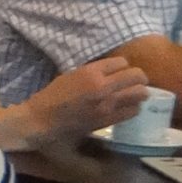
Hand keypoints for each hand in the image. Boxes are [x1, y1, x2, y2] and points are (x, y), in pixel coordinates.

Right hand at [19, 58, 149, 146]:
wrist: (41, 121)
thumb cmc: (51, 96)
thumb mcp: (70, 75)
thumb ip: (92, 72)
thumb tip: (112, 72)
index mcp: (90, 72)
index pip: (122, 62)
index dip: (121, 67)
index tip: (117, 72)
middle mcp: (102, 86)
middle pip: (137, 76)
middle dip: (137, 78)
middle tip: (132, 82)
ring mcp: (107, 104)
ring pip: (141, 93)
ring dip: (138, 93)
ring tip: (131, 95)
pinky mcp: (108, 120)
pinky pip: (133, 111)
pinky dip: (133, 108)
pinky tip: (125, 108)